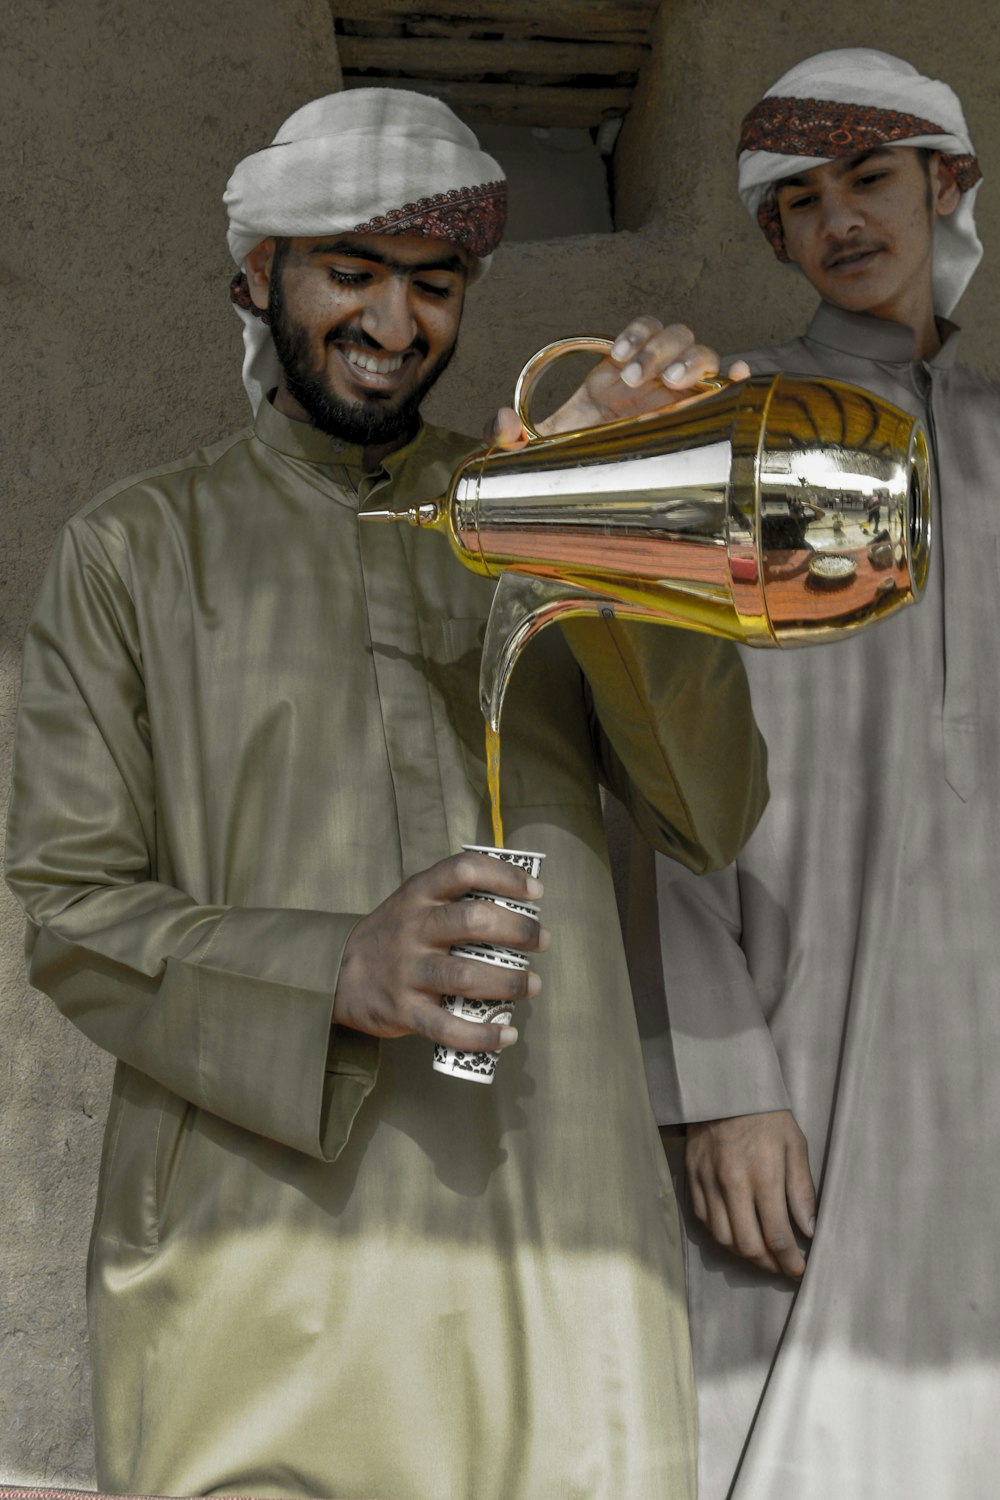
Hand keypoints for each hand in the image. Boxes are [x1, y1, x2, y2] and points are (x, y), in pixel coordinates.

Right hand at [334, 851, 548, 1051]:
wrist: (336, 972)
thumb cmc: (392, 934)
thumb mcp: (413, 901)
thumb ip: (454, 897)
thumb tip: (519, 901)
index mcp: (419, 895)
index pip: (464, 870)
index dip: (505, 876)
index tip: (535, 893)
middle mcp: (413, 928)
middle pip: (473, 921)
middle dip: (518, 931)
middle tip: (542, 940)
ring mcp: (407, 971)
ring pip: (466, 975)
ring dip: (509, 983)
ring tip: (533, 985)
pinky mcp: (404, 1011)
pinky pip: (447, 1027)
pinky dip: (482, 1035)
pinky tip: (507, 1034)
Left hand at [487, 318, 751, 447]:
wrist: (580, 497)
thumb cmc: (565, 467)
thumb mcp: (532, 451)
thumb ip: (508, 436)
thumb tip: (500, 420)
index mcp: (616, 378)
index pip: (641, 332)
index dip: (637, 335)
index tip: (619, 359)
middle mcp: (651, 383)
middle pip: (676, 336)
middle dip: (661, 348)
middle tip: (637, 379)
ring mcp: (677, 401)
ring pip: (702, 355)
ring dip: (693, 361)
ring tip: (672, 386)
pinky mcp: (696, 421)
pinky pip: (724, 390)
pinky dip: (735, 378)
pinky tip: (736, 378)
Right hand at [685, 1109, 815, 1278]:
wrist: (723, 1088)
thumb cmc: (766, 1116)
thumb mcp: (795, 1145)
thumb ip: (802, 1190)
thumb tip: (809, 1230)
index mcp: (763, 1175)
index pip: (777, 1235)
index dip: (790, 1262)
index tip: (800, 1271)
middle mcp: (732, 1184)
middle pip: (747, 1245)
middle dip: (768, 1264)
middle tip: (782, 1267)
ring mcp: (708, 1182)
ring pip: (723, 1238)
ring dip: (744, 1253)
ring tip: (761, 1253)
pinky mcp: (692, 1178)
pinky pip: (704, 1220)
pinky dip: (721, 1234)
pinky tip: (736, 1232)